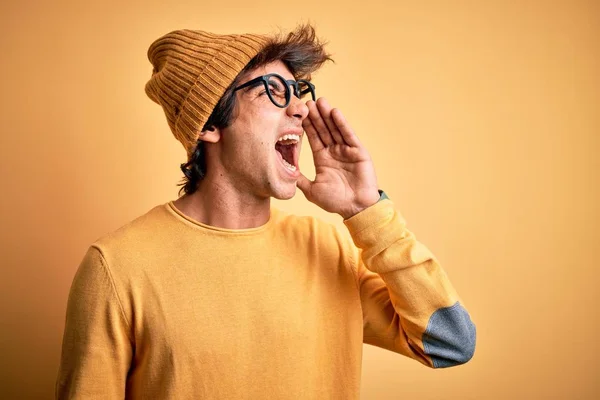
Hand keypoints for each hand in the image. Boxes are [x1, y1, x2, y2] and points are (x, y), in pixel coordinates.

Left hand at [297, 97, 379, 218]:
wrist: (355, 208)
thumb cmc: (335, 201)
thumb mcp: (312, 190)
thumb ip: (300, 180)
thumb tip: (285, 174)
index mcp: (323, 158)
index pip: (313, 138)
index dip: (307, 125)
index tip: (299, 113)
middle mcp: (334, 151)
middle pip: (323, 130)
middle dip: (316, 116)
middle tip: (308, 102)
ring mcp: (346, 150)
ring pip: (335, 129)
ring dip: (327, 115)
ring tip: (320, 101)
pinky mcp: (358, 151)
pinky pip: (348, 135)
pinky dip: (342, 124)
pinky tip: (335, 112)